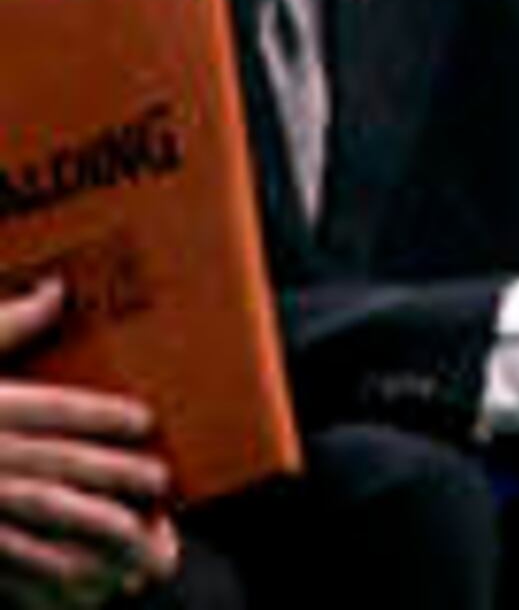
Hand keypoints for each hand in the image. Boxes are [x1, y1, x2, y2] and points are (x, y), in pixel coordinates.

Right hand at [0, 278, 177, 606]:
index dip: (99, 416)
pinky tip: (78, 572)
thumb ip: (9, 324)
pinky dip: (41, 564)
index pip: (50, 409)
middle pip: (53, 463)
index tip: (144, 421)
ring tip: (136, 530)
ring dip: (86, 522)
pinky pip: (4, 553)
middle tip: (159, 478)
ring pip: (34, 511)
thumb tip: (57, 290)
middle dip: (110, 471)